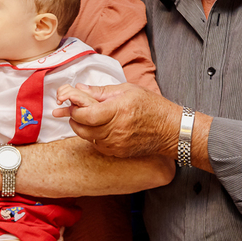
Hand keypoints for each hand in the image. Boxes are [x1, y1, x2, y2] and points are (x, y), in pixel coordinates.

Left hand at [54, 82, 181, 159]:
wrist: (171, 130)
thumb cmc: (153, 107)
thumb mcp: (128, 90)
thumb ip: (101, 91)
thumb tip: (79, 88)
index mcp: (118, 110)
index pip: (86, 114)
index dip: (74, 109)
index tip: (70, 103)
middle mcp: (116, 130)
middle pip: (82, 128)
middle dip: (73, 118)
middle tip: (72, 110)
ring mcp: (117, 144)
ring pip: (87, 137)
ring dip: (82, 127)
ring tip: (87, 116)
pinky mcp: (118, 152)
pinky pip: (97, 145)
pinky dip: (93, 136)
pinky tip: (99, 127)